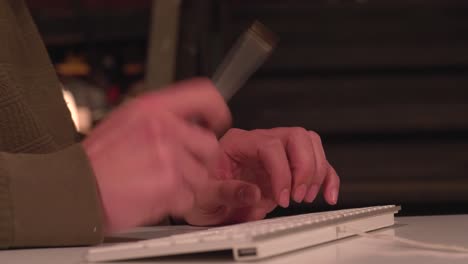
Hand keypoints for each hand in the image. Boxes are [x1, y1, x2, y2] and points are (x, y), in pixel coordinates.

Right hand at [83, 78, 233, 232]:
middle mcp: (164, 128)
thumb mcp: (127, 121)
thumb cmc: (97, 158)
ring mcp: (169, 157)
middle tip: (180, 166)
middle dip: (199, 160)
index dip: (217, 109)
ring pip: (201, 175)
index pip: (205, 95)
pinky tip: (154, 196)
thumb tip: (187, 121)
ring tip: (158, 183)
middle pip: (210, 144)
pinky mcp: (169, 186)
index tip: (218, 120)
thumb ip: (160, 118)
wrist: (73, 186)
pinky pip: (189, 198)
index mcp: (153, 108)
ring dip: (185, 184)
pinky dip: (176, 202)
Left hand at [183, 128, 339, 225]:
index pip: (269, 145)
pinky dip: (327, 177)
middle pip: (296, 136)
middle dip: (304, 167)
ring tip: (305, 196)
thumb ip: (226, 192)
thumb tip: (254, 192)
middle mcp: (259, 142)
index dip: (281, 171)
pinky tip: (327, 193)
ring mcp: (276, 153)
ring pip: (310, 143)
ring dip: (316, 171)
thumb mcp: (204, 196)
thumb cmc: (202, 194)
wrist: (206, 204)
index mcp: (237, 142)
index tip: (282, 196)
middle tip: (298, 194)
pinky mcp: (288, 167)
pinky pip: (316, 162)